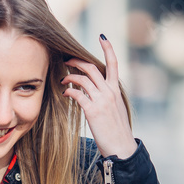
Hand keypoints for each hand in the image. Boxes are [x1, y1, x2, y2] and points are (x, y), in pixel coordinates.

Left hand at [61, 35, 136, 159]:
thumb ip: (107, 97)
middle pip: (91, 68)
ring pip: (82, 79)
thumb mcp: (115, 109)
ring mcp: (102, 100)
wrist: (121, 147)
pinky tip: (65, 93)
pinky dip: (69, 91)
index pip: (114, 63)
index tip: (102, 36)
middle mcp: (110, 92)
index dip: (108, 48)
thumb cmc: (116, 131)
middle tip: (67, 60)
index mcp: (116, 90)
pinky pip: (77, 95)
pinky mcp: (93, 111)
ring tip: (62, 79)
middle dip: (76, 61)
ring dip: (69, 76)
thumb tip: (93, 91)